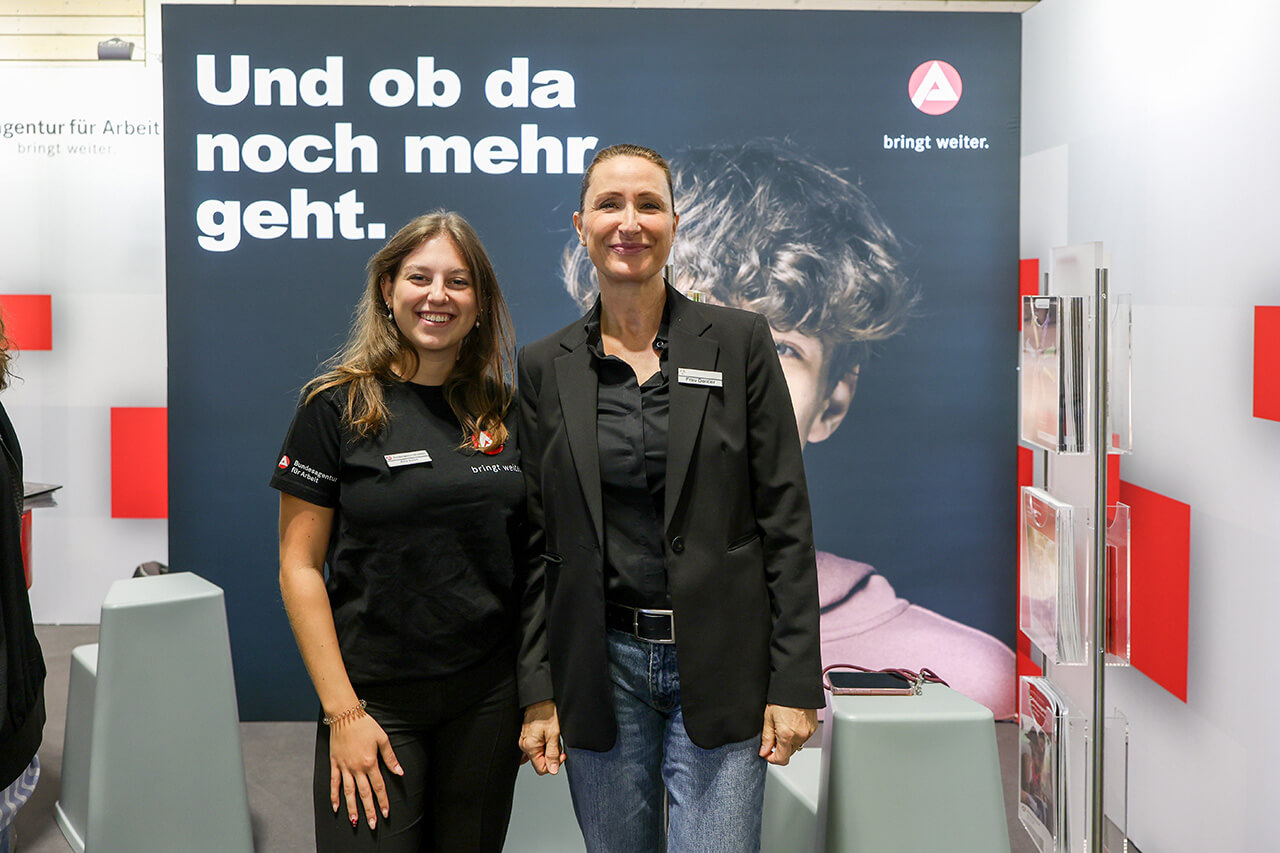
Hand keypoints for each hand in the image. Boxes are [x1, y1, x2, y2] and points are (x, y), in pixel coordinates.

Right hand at [328, 711, 403, 829]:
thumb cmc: (365, 725)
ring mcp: (344, 767)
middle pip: (364, 793)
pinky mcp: (335, 764)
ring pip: (349, 792)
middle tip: (372, 824)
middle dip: (369, 810)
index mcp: (370, 763)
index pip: (378, 786)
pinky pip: (334, 783)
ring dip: (352, 808)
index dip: (383, 800)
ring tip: (355, 821)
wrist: (345, 715)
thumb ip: (390, 758)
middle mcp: (357, 768)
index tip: (385, 813)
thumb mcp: (382, 739)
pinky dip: (334, 795)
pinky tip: (336, 807)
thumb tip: (399, 772)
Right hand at [519, 699, 564, 774]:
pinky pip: (536, 747)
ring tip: (552, 735)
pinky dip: (544, 744)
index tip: (561, 754)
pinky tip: (547, 737)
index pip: (542, 769)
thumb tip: (553, 770)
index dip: (554, 764)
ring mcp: (524, 741)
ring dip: (549, 748)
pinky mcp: (527, 736)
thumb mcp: (554, 734)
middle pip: (540, 761)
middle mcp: (524, 745)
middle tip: (557, 741)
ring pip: (540, 754)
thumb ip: (553, 754)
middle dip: (552, 754)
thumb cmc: (547, 712)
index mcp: (529, 747)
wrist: (541, 698)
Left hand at [759, 704, 816, 765]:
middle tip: (774, 736)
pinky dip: (797, 735)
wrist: (796, 686)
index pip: (781, 759)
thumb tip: (764, 751)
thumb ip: (766, 738)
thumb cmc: (782, 699)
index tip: (767, 754)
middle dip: (780, 749)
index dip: (772, 759)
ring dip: (788, 742)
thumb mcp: (768, 718)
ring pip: (796, 746)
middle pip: (789, 753)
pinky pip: (803, 738)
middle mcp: (799, 736)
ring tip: (783, 726)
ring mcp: (808, 733)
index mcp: (787, 735)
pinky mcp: (813, 728)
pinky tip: (792, 724)